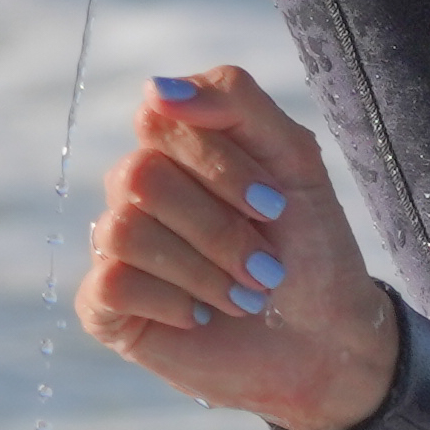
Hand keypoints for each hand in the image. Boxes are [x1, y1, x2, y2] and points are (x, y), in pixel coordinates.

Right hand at [75, 65, 401, 429]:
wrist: (325, 341)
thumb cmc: (311, 247)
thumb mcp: (294, 159)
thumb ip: (237, 101)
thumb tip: (156, 88)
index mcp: (177, 144)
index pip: (157, 117)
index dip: (217, 165)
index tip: (275, 207)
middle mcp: (138, 188)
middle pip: (139, 175)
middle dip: (217, 228)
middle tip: (266, 267)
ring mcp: (117, 245)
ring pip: (124, 230)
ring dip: (202, 270)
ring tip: (243, 296)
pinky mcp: (104, 304)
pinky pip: (110, 283)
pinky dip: (171, 303)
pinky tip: (200, 316)